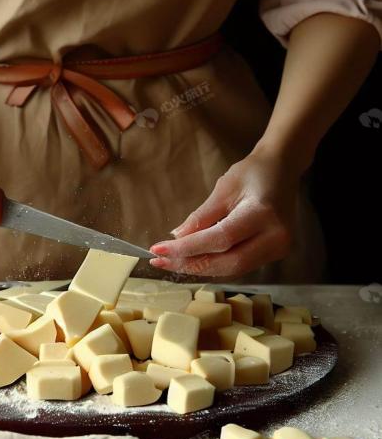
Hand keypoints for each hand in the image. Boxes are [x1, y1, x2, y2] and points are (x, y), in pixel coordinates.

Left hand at [149, 150, 297, 276]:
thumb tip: (176, 238)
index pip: (220, 240)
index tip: (158, 249)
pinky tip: (191, 260)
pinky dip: (214, 265)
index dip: (187, 249)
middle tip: (159, 261)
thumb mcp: (223, 189)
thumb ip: (201, 217)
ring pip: (233, 269)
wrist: (281, 169)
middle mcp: (276, 238)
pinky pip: (239, 265)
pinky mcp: (274, 254)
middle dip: (190, 265)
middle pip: (228, 263)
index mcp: (262, 214)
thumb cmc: (252, 173)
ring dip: (199, 268)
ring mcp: (278, 249)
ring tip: (170, 262)